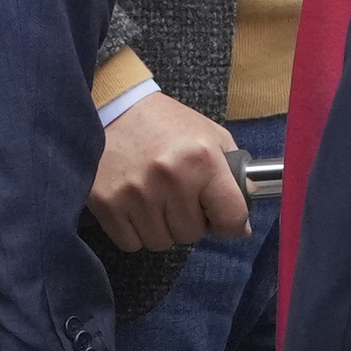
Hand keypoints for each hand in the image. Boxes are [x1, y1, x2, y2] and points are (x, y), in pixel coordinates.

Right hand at [88, 90, 252, 249]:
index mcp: (201, 159)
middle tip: (177, 197)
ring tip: (154, 199)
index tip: (220, 220)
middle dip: (188, 221)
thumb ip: (233, 175)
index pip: (231, 218)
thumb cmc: (165, 124)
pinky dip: (134, 231)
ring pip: (161, 242)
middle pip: (191, 235)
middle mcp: (170, 177)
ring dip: (161, 228)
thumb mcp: (210, 136)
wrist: (112, 107)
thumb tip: (243, 222)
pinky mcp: (106, 203)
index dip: (229, 225)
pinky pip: (131, 243)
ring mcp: (135, 193)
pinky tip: (134, 205)